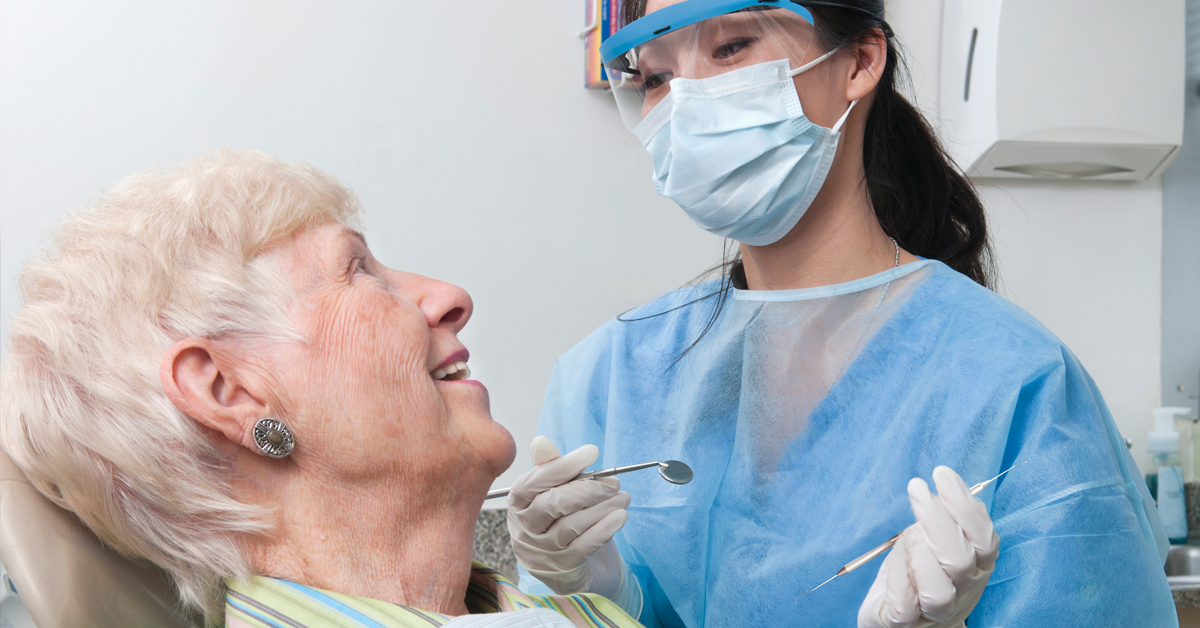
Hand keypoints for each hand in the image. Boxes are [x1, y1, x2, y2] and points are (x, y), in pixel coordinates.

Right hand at [507, 436, 631, 596]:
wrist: (579, 566)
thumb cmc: (565, 521)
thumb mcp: (557, 492)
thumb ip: (551, 467)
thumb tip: (542, 442)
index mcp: (518, 503)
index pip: (534, 481)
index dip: (563, 465)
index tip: (591, 452)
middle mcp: (523, 529)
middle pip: (554, 503)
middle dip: (589, 489)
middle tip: (614, 483)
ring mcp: (541, 552)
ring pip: (572, 524)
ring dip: (603, 507)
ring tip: (623, 498)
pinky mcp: (562, 570)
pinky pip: (585, 546)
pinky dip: (606, 528)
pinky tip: (620, 516)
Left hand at [858, 466, 999, 627]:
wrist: (900, 615)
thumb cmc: (919, 570)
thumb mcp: (935, 539)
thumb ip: (945, 518)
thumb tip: (944, 484)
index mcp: (978, 566)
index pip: (984, 539)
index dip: (965, 505)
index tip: (941, 474)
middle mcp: (962, 591)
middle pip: (961, 561)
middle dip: (938, 519)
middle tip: (917, 488)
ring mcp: (936, 613)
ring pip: (938, 592)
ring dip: (919, 553)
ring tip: (906, 533)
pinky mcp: (905, 623)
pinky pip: (905, 605)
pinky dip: (899, 576)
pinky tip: (894, 555)